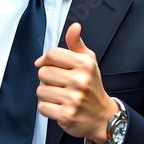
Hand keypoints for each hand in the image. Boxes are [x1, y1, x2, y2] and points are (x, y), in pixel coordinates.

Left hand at [35, 23, 117, 143]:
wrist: (102, 116)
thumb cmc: (92, 86)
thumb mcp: (88, 61)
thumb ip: (76, 43)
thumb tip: (74, 26)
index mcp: (84, 64)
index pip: (52, 54)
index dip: (47, 59)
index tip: (49, 64)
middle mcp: (80, 80)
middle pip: (43, 72)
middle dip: (47, 78)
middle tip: (59, 83)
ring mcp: (73, 99)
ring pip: (40, 90)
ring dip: (47, 93)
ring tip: (60, 95)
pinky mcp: (66, 115)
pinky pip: (42, 107)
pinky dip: (47, 107)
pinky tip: (59, 106)